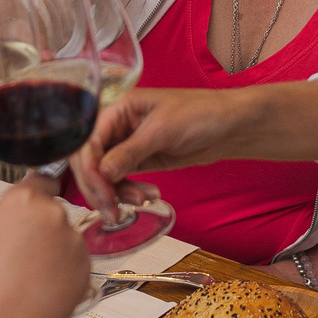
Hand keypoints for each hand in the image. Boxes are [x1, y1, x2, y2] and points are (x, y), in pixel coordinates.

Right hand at [0, 175, 90, 317]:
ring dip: (56, 251)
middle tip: (26, 254)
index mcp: (23, 199)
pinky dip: (66, 272)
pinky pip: (76, 261)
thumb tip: (22, 227)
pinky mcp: (86, 263)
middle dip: (45, 228)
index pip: (42, 179)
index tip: (36, 206)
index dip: (39, 194)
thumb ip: (13, 223)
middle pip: (54, 211)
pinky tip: (46, 288)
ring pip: (67, 238)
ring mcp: (73, 238)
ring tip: (33, 277)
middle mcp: (53, 212)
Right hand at [72, 86, 268, 206]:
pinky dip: (130, 192)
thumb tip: (101, 173)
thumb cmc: (200, 114)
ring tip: (142, 202)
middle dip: (99, 187)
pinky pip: (121, 181)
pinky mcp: (139, 161)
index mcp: (117, 107)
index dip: (90, 169)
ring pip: (104, 175)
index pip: (87, 140)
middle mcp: (116, 125)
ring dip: (117, 193)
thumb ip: (130, 151)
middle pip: (90, 161)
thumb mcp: (162, 131)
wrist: (229, 126)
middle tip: (112, 210)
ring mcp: (126, 145)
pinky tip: (149, 196)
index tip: (102, 191)